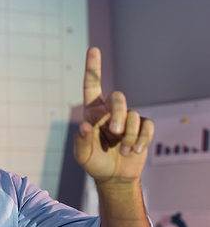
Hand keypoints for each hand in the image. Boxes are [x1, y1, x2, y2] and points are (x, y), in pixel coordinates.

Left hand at [74, 47, 153, 184]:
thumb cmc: (94, 162)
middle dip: (118, 115)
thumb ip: (81, 141)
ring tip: (122, 150)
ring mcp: (127, 118)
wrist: (114, 177)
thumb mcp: (82, 155)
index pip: (91, 86)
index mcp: (92, 112)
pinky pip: (147, 126)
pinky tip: (134, 150)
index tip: (93, 49)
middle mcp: (109, 111)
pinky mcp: (142, 128)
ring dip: (129, 137)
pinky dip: (141, 140)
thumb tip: (85, 126)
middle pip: (118, 98)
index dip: (93, 68)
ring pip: (133, 116)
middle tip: (116, 132)